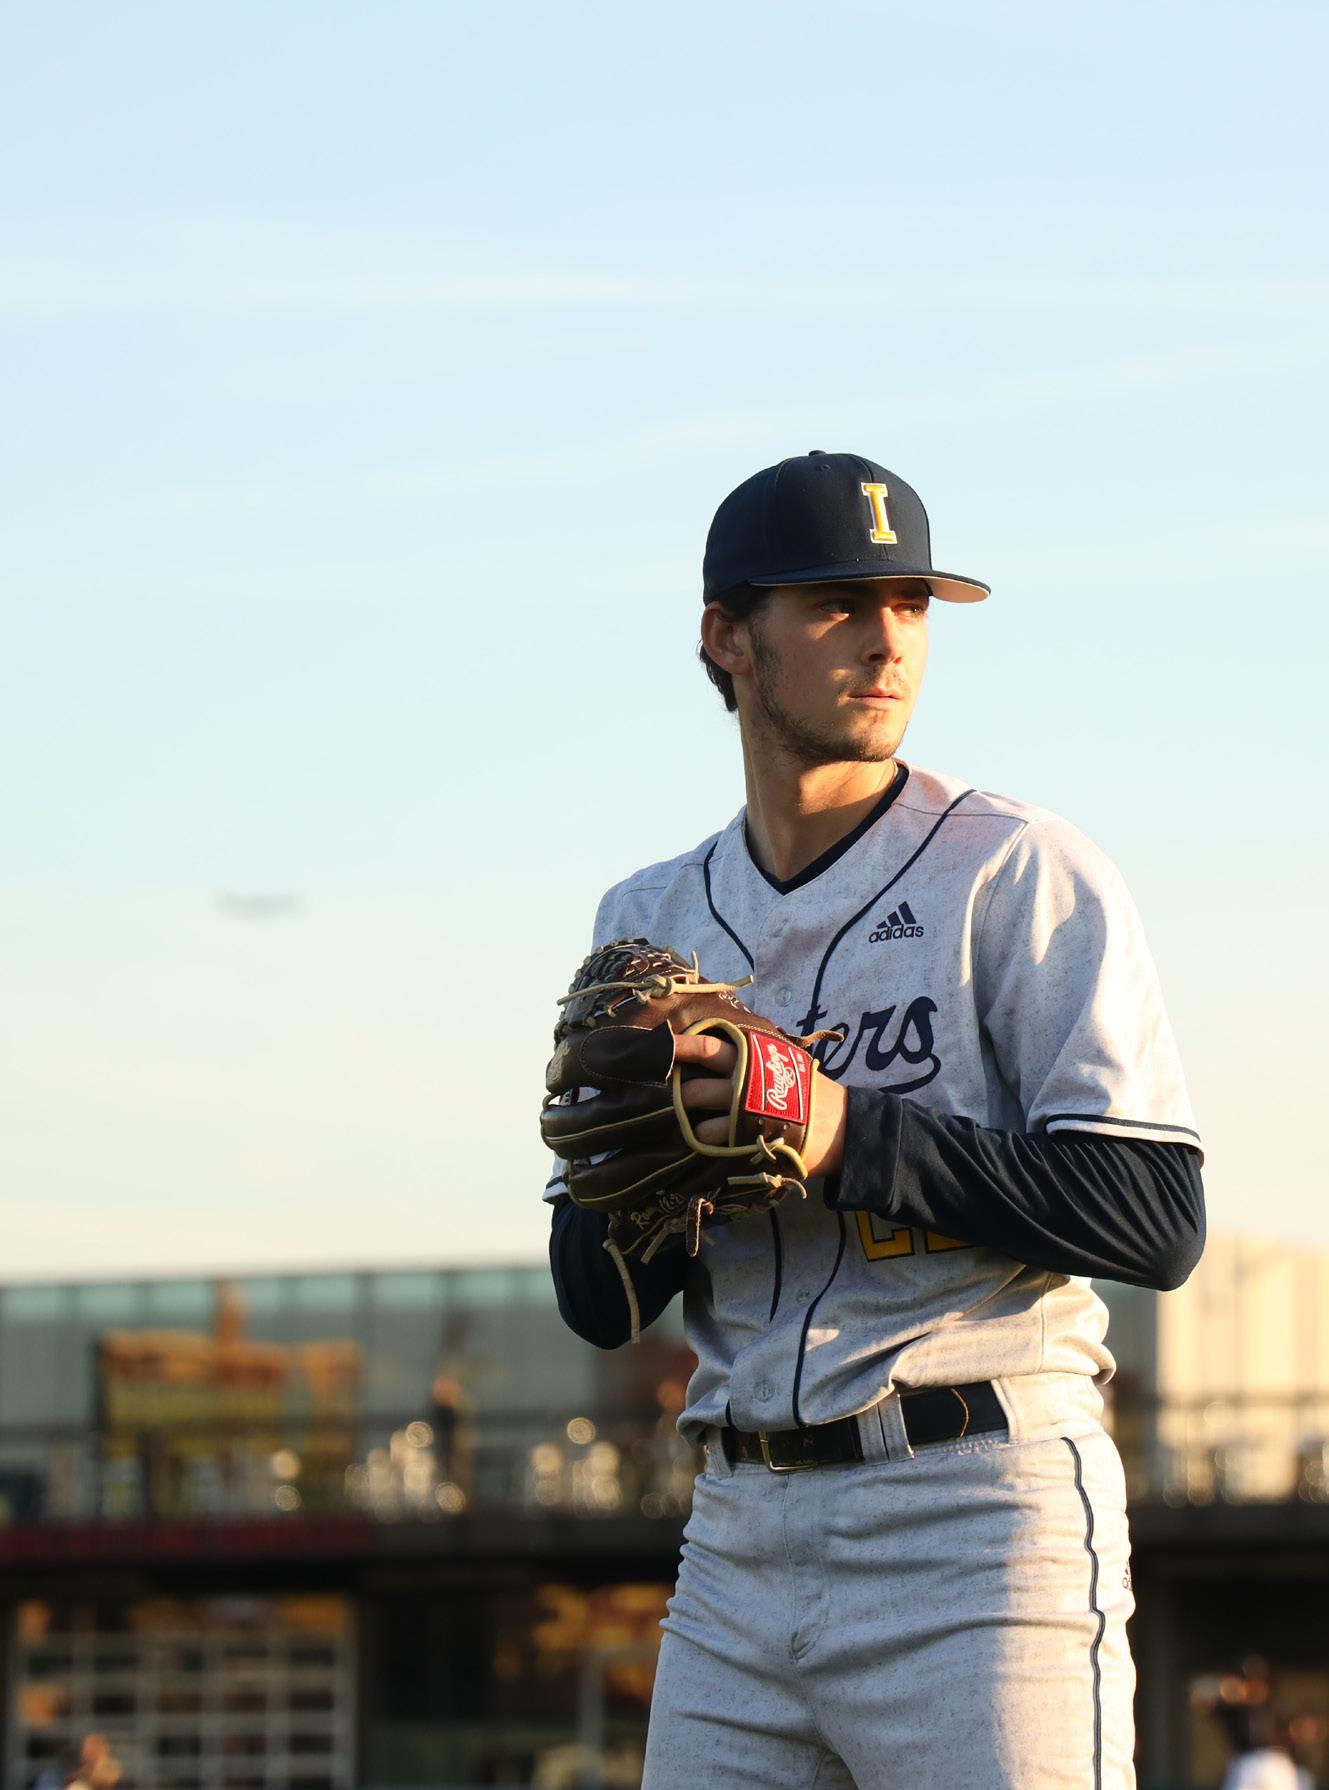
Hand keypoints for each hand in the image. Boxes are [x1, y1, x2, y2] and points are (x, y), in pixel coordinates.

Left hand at [673, 1032, 846, 1178]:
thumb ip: (751, 1055)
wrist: (841, 1125)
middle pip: (696, 1086)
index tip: (658, 1045)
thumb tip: (714, 1047)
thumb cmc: (807, 1091)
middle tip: (658, 1095)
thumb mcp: (782, 1061)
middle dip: (674, 1093)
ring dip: (688, 1122)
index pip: (709, 1045)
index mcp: (753, 1056)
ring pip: (701, 1119)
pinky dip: (703, 1142)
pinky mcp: (749, 1139)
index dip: (680, 1045)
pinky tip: (702, 1142)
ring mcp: (745, 1113)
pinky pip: (713, 1141)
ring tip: (687, 1124)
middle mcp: (745, 1081)